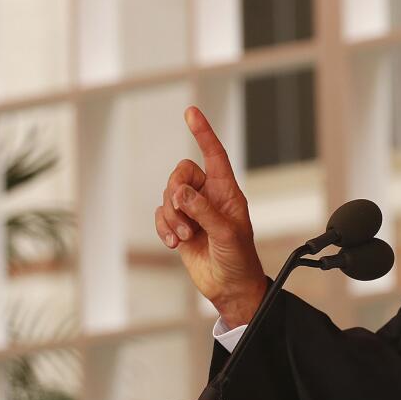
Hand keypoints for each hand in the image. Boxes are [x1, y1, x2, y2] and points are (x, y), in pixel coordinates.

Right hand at [155, 106, 266, 326]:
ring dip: (171, 217)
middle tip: (183, 219)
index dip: (203, 133)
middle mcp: (209, 197)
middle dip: (176, 193)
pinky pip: (161, 215)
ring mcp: (193, 212)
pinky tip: (173, 243)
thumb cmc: (239, 260)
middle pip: (181, 174)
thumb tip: (181, 192)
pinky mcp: (180, 227)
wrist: (230, 287)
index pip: (214, 155)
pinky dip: (163, 228)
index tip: (191, 112)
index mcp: (227, 192)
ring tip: (183, 238)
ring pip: (168, 195)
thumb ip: (204, 211)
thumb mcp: (226, 234)